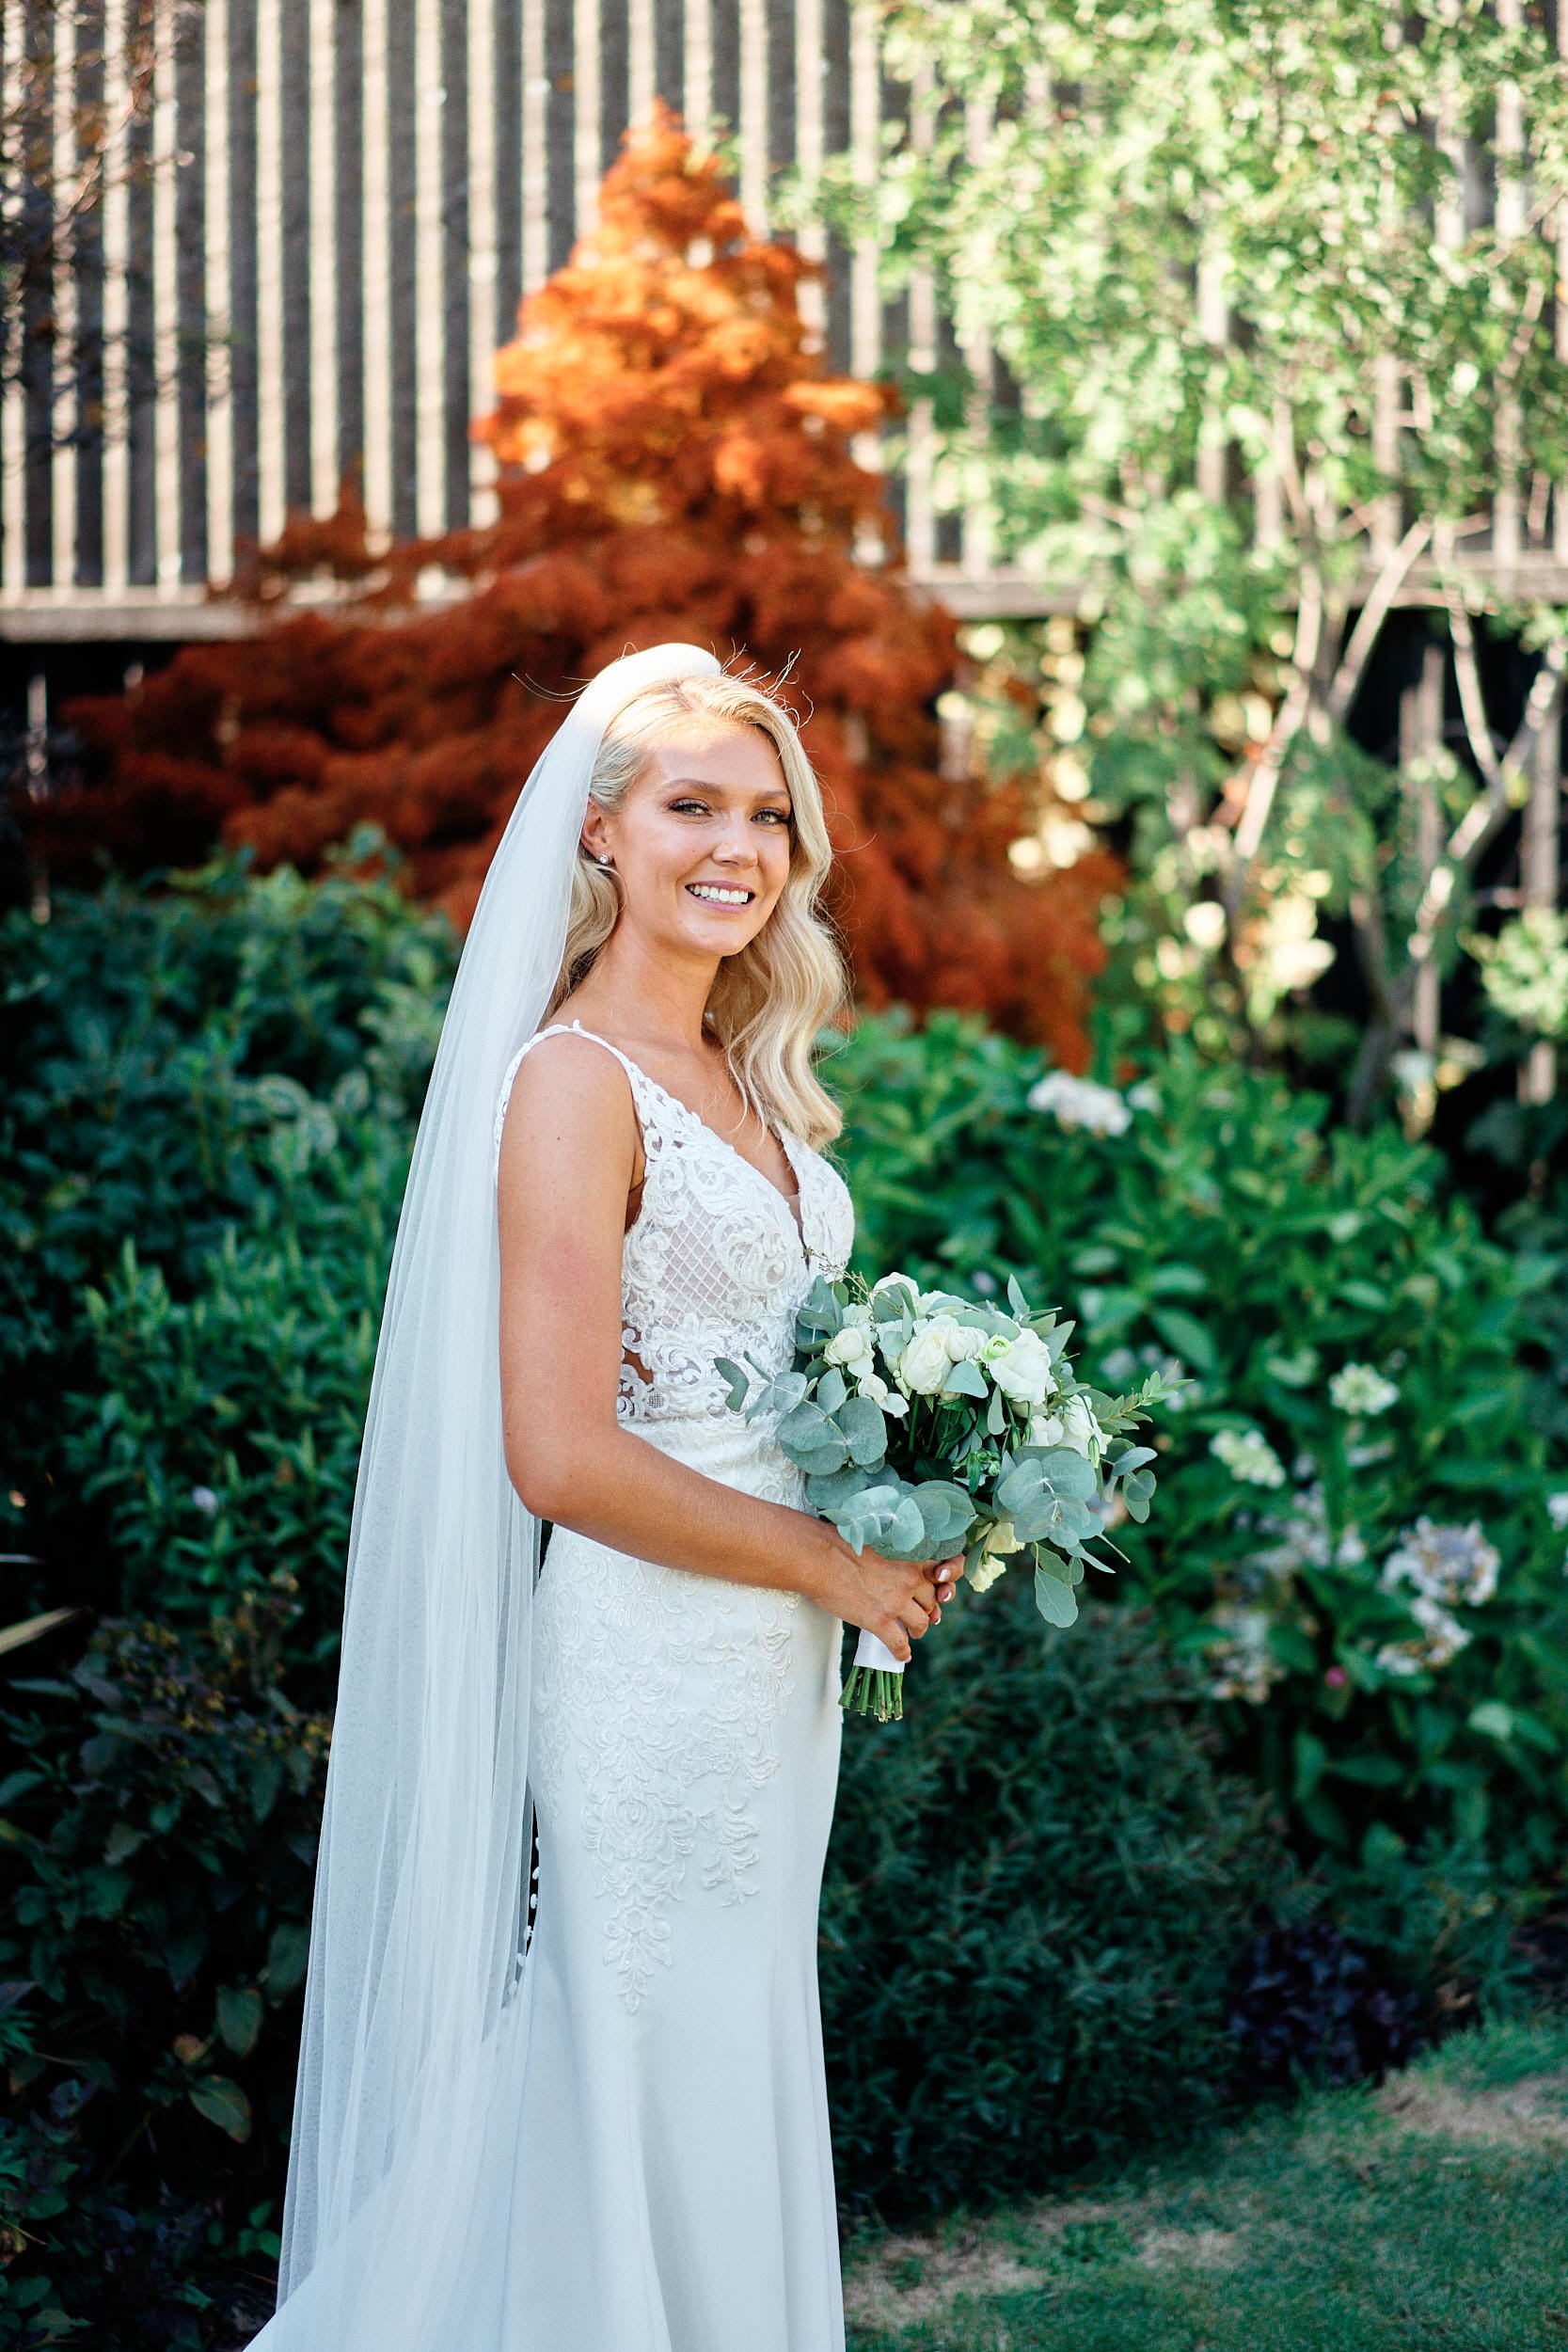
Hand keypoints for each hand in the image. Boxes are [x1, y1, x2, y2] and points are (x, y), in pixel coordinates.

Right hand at [822, 1540, 965, 1664]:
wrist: (820, 1557)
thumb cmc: (841, 1543)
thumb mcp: (879, 1540)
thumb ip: (894, 1556)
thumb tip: (895, 1570)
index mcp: (911, 1556)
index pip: (944, 1572)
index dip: (941, 1586)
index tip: (935, 1594)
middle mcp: (910, 1578)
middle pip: (931, 1601)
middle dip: (927, 1610)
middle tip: (919, 1615)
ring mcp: (897, 1601)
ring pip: (921, 1623)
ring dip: (918, 1630)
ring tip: (911, 1633)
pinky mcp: (880, 1621)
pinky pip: (900, 1644)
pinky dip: (902, 1653)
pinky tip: (901, 1656)